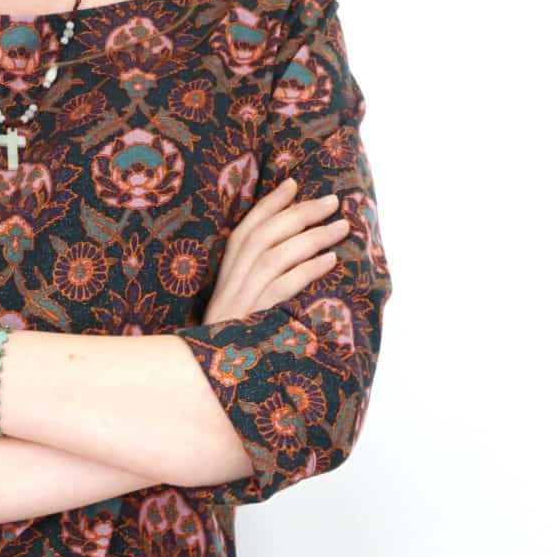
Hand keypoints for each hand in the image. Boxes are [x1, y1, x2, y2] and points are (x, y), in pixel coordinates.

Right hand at [203, 176, 348, 322]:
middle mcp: (230, 281)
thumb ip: (253, 270)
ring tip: (341, 227)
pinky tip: (330, 260)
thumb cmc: (235, 332)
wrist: (216, 373)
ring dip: (311, 238)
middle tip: (332, 201)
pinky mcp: (254, 319)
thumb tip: (290, 238)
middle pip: (263, 237)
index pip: (246, 229)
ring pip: (274, 257)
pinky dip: (307, 270)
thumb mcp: (237, 299)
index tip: (293, 183)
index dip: (269, 204)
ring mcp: (241, 300)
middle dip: (299, 214)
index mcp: (226, 272)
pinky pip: (282, 288)